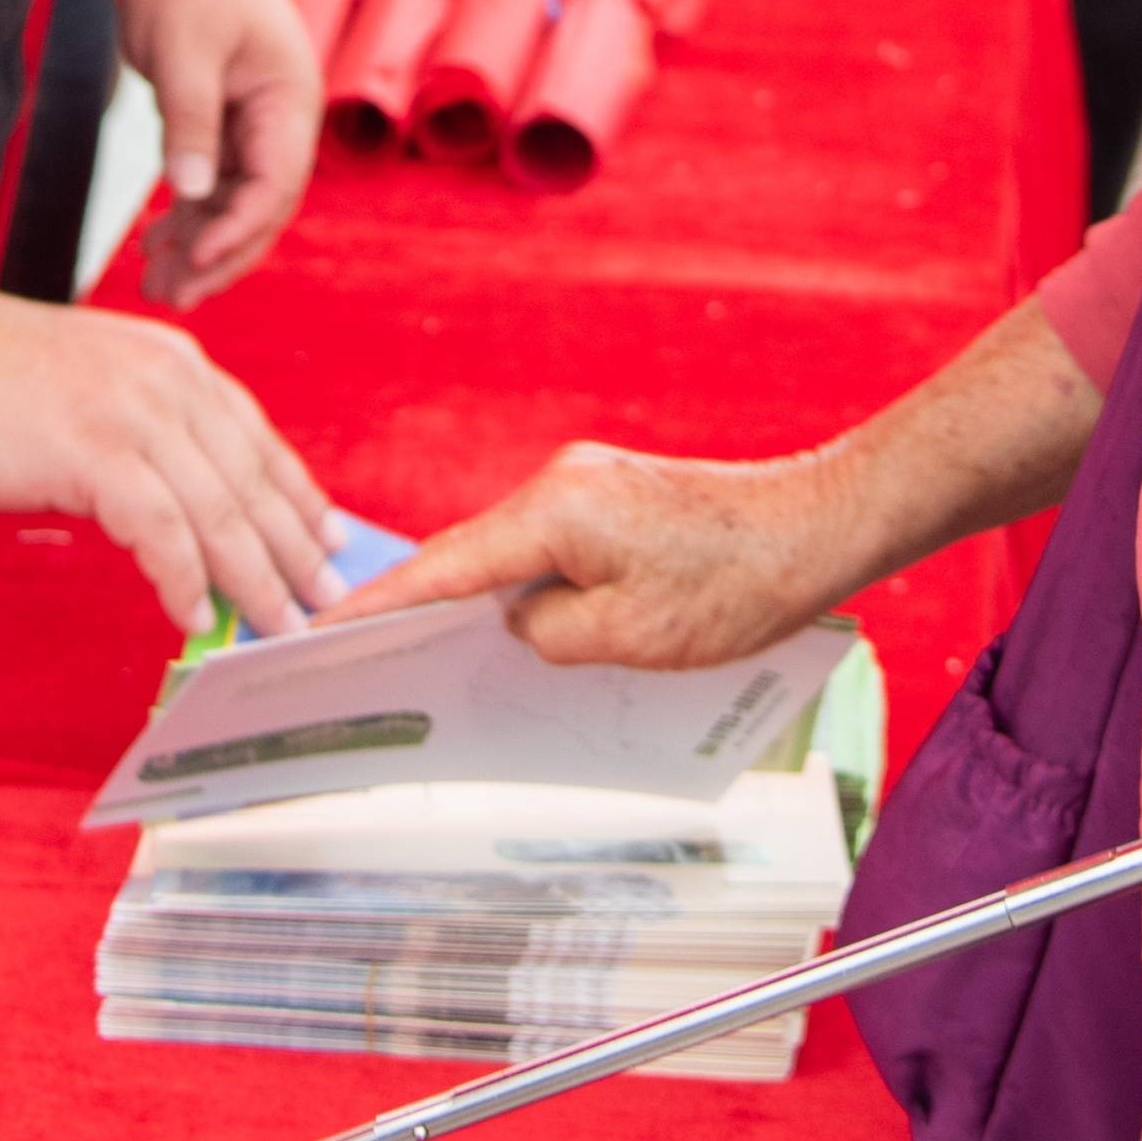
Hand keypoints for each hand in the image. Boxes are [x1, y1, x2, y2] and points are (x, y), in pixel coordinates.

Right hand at [0, 287, 335, 635]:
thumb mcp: (102, 382)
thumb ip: (148, 427)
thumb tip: (181, 500)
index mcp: (178, 365)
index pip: (258, 439)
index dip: (299, 494)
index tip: (331, 536)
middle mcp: (172, 386)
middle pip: (253, 481)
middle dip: (295, 548)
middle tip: (323, 597)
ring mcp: (137, 418)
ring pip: (220, 512)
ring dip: (254, 577)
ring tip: (275, 623)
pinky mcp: (98, 454)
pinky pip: (161, 532)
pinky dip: (183, 580)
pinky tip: (194, 615)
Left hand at [110, 0, 320, 305]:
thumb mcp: (184, 47)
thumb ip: (191, 120)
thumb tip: (195, 193)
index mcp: (290, 100)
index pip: (276, 185)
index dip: (239, 233)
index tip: (195, 267)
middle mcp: (282, 118)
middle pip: (261, 207)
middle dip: (219, 256)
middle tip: (169, 296)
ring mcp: (254, 120)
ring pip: (235, 202)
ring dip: (199, 243)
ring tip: (153, 284)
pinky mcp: (222, 118)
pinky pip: (214, 182)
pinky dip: (188, 215)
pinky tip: (154, 243)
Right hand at [336, 434, 878, 666]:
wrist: (816, 528)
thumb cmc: (736, 586)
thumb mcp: (627, 638)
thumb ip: (546, 635)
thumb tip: (515, 627)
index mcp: (552, 511)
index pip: (444, 568)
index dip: (381, 605)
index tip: (325, 629)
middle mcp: (559, 483)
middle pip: (467, 554)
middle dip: (418, 606)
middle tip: (362, 656)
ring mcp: (587, 484)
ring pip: (509, 552)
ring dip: (480, 601)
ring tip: (435, 657)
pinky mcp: (613, 496)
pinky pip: (547, 546)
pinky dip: (526, 585)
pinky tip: (524, 627)